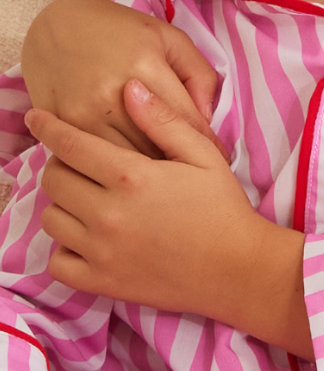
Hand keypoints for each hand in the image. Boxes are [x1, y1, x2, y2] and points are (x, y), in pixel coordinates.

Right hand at [22, 0, 222, 157]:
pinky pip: (94, 160)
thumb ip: (199, 74)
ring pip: (126, 162)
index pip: (186, 121)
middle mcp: (112, 93)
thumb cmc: (119, 30)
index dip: (208, 145)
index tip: (221, 160)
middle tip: (194, 174)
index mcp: (145, 66)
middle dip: (179, 163)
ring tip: (165, 179)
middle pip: (157, 147)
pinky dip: (113, 169)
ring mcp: (83, 113)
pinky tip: (127, 172)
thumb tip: (207, 119)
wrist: (56, 24)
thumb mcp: (168, 38)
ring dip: (148, 174)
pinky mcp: (61, 125)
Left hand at [26, 82, 311, 357]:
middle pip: (54, 180)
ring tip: (86, 201)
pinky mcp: (103, 282)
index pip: (70, 145)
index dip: (48, 127)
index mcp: (132, 176)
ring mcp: (102, 251)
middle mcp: (109, 213)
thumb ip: (164, 121)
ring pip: (51, 221)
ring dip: (63, 206)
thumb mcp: (203, 155)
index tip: (37, 118)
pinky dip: (65, 250)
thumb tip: (130, 88)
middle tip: (81, 165)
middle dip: (61, 165)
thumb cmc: (224, 208)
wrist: (238, 270)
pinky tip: (86, 239)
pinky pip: (58, 264)